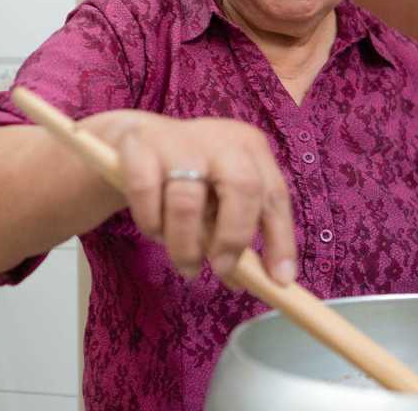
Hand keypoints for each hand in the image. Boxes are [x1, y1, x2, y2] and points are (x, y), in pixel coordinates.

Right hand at [84, 111, 296, 285]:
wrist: (136, 137)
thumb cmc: (190, 174)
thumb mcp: (219, 195)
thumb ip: (235, 230)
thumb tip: (247, 280)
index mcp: (250, 148)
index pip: (275, 195)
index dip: (281, 239)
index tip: (280, 279)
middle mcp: (221, 140)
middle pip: (242, 187)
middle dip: (234, 237)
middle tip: (222, 269)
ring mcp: (180, 141)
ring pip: (187, 201)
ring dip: (186, 245)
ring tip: (186, 265)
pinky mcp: (140, 147)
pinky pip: (146, 194)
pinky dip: (151, 222)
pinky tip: (154, 231)